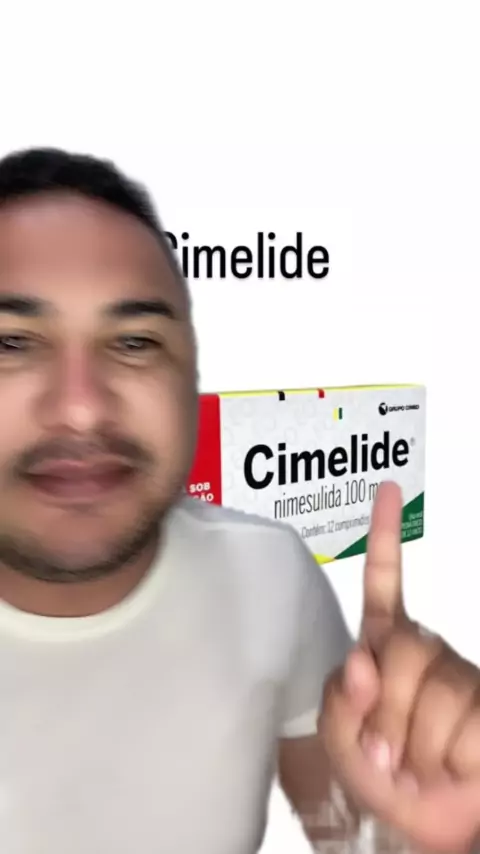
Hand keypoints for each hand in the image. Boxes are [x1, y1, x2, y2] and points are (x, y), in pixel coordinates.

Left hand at [320, 481, 479, 853]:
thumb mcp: (341, 743)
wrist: (423, 828)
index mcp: (384, 647)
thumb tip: (366, 660)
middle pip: (403, 647)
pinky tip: (448, 770)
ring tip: (414, 766)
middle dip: (387, 710)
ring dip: (414, 746)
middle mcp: (426, 651)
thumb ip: (342, 701)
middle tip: (384, 750)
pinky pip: (464, 724)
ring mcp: (461, 676)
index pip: (384, 585)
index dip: (385, 537)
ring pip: (434, 690)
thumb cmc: (380, 779)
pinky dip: (445, 762)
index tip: (387, 490)